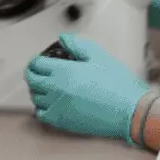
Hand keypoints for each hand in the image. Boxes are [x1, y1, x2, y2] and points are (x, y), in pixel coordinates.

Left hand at [26, 37, 150, 143]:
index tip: (41, 59)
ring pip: (35, 97)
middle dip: (33, 72)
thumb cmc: (117, 83)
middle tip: (41, 70)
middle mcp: (54, 88)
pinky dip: (42, 107)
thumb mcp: (99, 57)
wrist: (128, 110)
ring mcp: (56, 106)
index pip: (37, 63)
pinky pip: (41, 114)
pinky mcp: (60, 121)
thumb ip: (77, 45)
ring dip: (37, 89)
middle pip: (31, 80)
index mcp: (63, 70)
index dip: (37, 59)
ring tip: (47, 85)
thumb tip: (62, 38)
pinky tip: (52, 102)